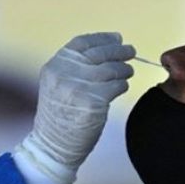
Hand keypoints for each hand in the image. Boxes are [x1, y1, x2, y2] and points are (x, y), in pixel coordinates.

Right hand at [15, 32, 135, 183]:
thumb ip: (76, 67)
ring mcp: (78, 87)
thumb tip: (109, 47)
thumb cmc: (60, 116)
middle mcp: (64, 73)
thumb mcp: (59, 84)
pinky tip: (123, 87)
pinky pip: (116, 87)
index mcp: (55, 65)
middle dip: (118, 51)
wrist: (53, 145)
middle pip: (99, 54)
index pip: (82, 43)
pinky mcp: (92, 103)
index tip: (117, 38)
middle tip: (131, 51)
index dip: (102, 38)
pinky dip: (122, 85)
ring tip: (128, 70)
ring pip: (110, 70)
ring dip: (123, 69)